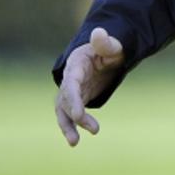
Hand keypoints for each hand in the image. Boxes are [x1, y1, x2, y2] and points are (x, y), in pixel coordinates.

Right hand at [54, 27, 125, 145]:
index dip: (73, 99)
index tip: (79, 114)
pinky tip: (76, 139)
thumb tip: (99, 32)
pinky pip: (70, 115)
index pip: (71, 84)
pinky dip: (72, 126)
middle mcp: (69, 80)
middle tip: (86, 126)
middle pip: (66, 99)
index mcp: (76, 65)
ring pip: (63, 111)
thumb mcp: (111, 46)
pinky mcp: (76, 100)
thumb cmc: (108, 49)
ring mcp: (71, 91)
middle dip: (73, 115)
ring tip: (74, 143)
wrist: (103, 56)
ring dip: (67, 126)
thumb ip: (105, 42)